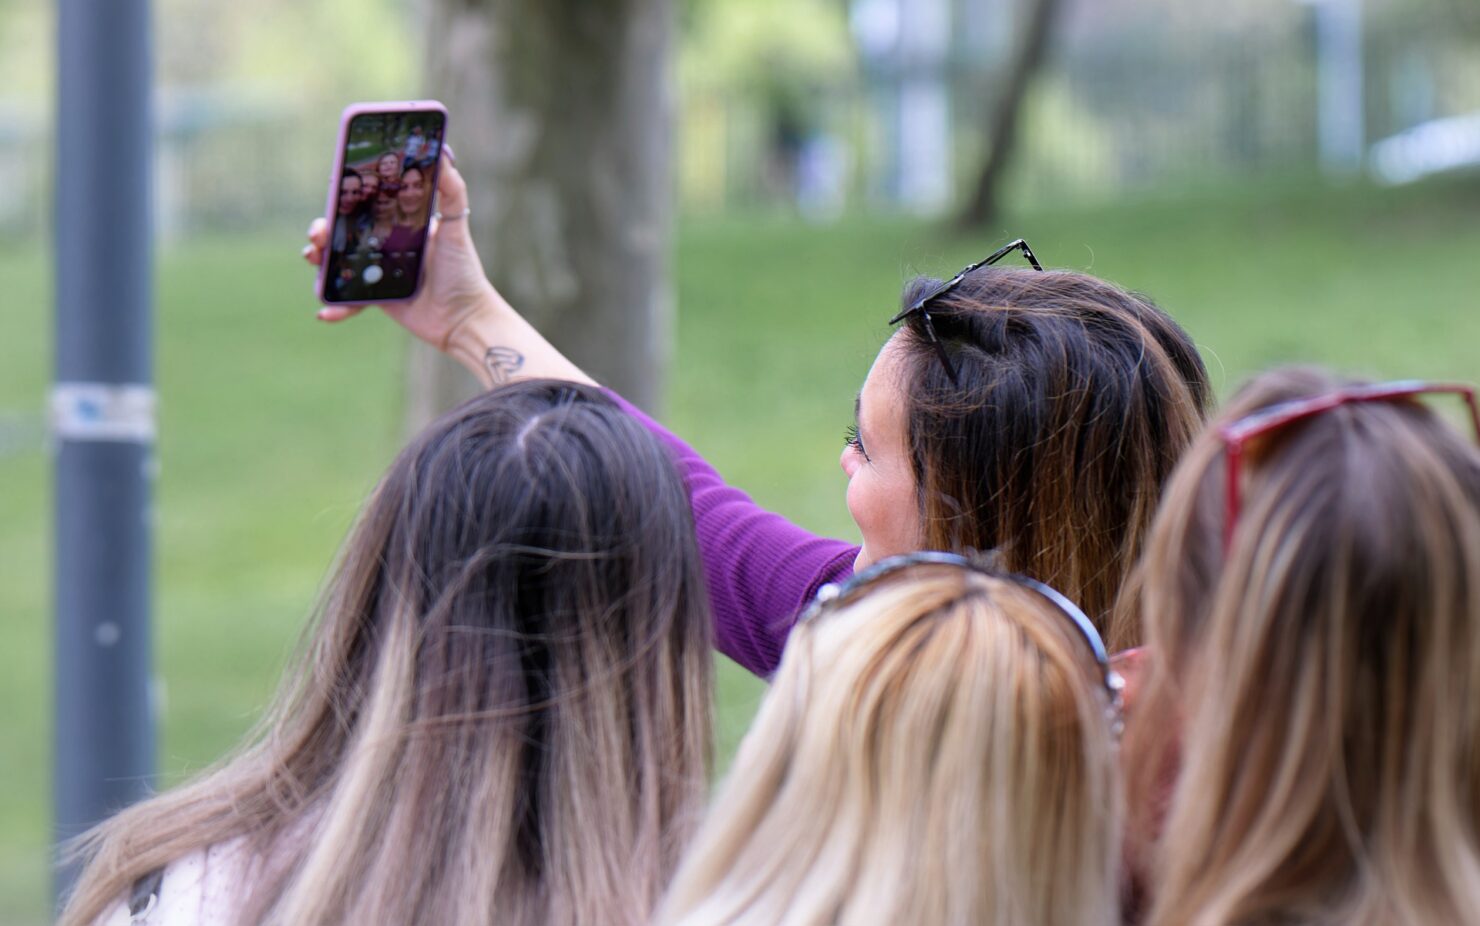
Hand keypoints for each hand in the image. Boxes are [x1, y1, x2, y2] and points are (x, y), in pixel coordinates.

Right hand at [304, 149, 501, 351]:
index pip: (365, 205)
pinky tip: (325, 312)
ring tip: (314, 260)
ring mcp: (378, 272)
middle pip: (343, 233)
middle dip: (323, 230)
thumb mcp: (456, 228)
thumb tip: (444, 152)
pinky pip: (349, 301)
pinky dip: (336, 307)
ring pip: (337, 264)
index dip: (345, 198)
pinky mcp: (376, 299)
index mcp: (399, 224)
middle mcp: (385, 245)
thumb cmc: (463, 271)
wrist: (465, 319)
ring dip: (320, 262)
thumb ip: (452, 191)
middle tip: (317, 233)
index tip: (332, 189)